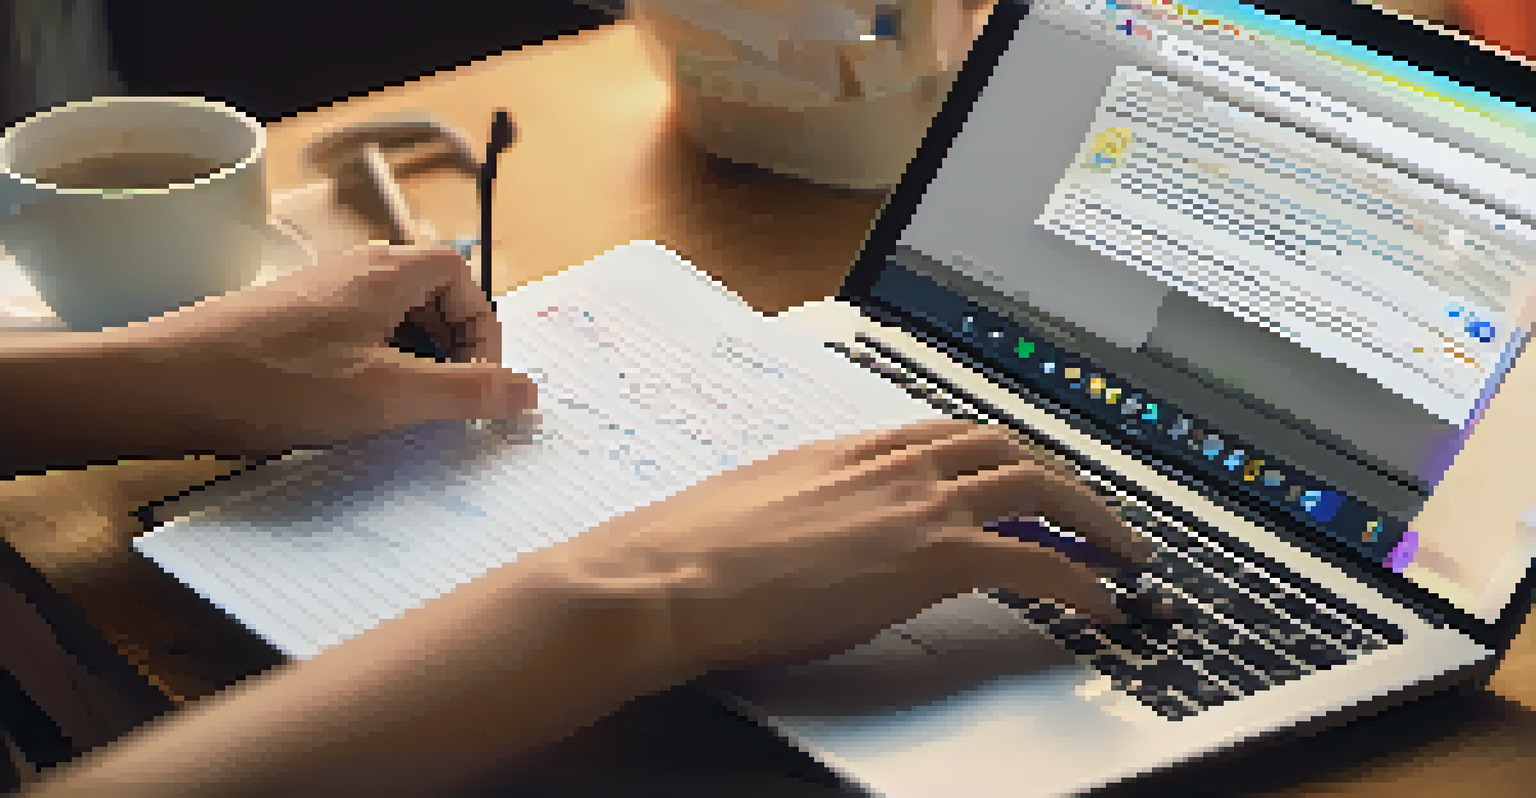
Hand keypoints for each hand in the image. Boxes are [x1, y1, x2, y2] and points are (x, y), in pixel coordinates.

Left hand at [123, 243, 536, 457]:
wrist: (160, 386)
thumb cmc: (275, 385)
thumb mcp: (388, 397)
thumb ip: (467, 394)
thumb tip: (530, 392)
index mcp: (385, 273)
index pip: (463, 276)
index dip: (484, 327)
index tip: (480, 382)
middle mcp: (352, 272)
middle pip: (430, 295)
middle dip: (451, 350)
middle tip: (447, 402)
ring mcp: (316, 298)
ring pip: (391, 322)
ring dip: (411, 365)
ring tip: (399, 413)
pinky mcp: (285, 326)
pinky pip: (354, 340)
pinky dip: (371, 372)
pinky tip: (348, 414)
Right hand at [555, 418, 1152, 674]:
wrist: (670, 578)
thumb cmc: (689, 553)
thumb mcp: (755, 507)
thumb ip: (802, 506)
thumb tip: (808, 528)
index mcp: (848, 449)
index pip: (948, 435)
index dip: (997, 456)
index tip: (1022, 474)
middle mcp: (891, 463)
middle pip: (1006, 448)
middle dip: (1060, 477)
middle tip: (1091, 510)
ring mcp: (916, 504)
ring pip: (1038, 486)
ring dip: (1093, 517)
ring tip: (1124, 552)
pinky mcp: (932, 557)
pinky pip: (1037, 560)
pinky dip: (1083, 579)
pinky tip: (1102, 605)